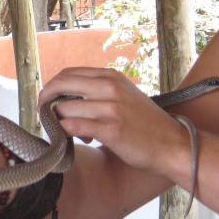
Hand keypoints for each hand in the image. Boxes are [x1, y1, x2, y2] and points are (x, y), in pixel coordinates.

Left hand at [39, 67, 189, 175]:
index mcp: (111, 76)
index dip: (51, 88)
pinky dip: (67, 134)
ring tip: (76, 132)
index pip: (67, 74)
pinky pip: (72, 127)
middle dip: (45, 101)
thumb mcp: (124, 95)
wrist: (173, 145)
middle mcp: (109, 87)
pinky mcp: (110, 129)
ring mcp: (110, 107)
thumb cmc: (145, 124)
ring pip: (63, 109)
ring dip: (60, 123)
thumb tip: (63, 97)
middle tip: (45, 116)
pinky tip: (83, 139)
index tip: (48, 102)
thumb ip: (98, 91)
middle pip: (60, 85)